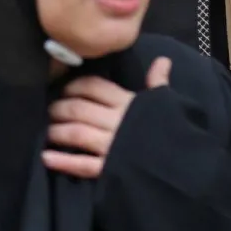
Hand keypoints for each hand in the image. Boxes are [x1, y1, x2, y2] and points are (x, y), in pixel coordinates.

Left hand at [41, 57, 171, 178]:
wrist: (184, 166)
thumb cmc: (173, 131)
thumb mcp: (166, 103)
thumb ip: (158, 82)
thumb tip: (163, 60)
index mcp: (128, 103)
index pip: (95, 87)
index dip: (75, 85)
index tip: (64, 88)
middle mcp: (115, 121)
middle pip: (79, 109)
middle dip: (60, 107)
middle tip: (49, 109)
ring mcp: (110, 146)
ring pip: (77, 133)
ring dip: (58, 131)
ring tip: (47, 131)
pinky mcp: (109, 169)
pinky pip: (82, 165)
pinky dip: (63, 162)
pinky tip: (46, 158)